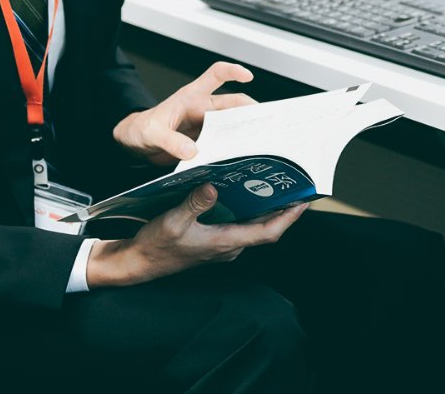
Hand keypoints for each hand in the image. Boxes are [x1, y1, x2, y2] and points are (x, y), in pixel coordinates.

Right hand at [86, 184, 308, 287]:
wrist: (140, 261)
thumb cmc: (157, 246)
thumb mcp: (173, 221)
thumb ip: (194, 204)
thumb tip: (214, 187)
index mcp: (224, 243)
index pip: (267, 232)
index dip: (288, 218)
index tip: (303, 202)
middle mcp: (228, 246)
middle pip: (265, 228)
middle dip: (284, 209)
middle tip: (297, 186)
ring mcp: (221, 244)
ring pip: (253, 226)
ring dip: (267, 208)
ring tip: (276, 184)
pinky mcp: (213, 240)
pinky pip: (239, 224)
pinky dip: (248, 209)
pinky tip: (243, 191)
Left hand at [113, 61, 255, 165]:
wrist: (135, 143)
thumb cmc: (142, 129)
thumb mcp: (152, 133)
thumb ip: (171, 141)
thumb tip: (192, 151)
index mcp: (191, 98)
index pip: (215, 75)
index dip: (232, 72)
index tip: (247, 76)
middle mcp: (202, 109)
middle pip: (233, 104)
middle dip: (251, 110)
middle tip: (267, 123)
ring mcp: (205, 126)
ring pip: (232, 125)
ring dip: (245, 131)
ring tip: (262, 142)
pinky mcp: (204, 143)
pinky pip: (224, 143)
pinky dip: (234, 149)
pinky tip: (242, 159)